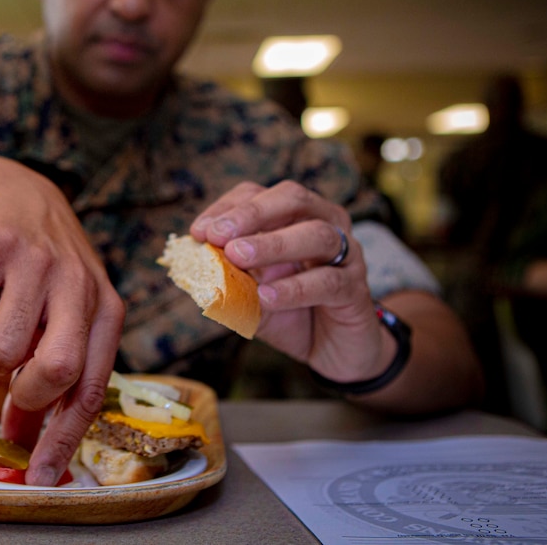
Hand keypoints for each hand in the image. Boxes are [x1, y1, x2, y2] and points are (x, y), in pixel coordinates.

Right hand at [0, 158, 123, 485]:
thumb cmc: (43, 269)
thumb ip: (49, 376)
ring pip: (3, 349)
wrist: (14, 195)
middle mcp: (80, 285)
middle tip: (11, 383)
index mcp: (106, 309)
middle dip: (25, 392)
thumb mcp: (62, 316)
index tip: (40, 477)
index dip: (64, 438)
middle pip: (57, 370)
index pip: (92, 387)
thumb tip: (23, 440)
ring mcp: (40, 262)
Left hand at [190, 180, 392, 382]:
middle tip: (218, 235)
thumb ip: (228, 279)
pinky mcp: (356, 291)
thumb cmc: (291, 313)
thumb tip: (190, 269)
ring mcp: (347, 256)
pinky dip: (295, 288)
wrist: (335, 351)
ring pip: (317, 235)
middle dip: (252, 214)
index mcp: (295, 217)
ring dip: (273, 243)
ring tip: (237, 257)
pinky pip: (329, 282)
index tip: (199, 232)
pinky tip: (266, 297)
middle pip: (294, 200)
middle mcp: (326, 226)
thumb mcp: (251, 294)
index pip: (259, 195)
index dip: (228, 208)